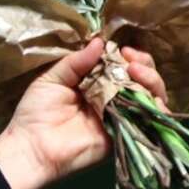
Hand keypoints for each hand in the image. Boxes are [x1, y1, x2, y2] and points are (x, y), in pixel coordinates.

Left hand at [0, 37, 169, 188]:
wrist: (33, 147)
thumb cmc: (36, 112)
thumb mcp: (52, 79)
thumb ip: (76, 62)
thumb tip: (100, 41)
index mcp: (95, 83)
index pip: (122, 66)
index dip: (130, 56)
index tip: (124, 50)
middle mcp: (112, 98)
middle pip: (142, 79)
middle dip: (144, 66)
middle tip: (132, 62)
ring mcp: (121, 116)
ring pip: (150, 96)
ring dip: (151, 81)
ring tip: (136, 73)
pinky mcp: (126, 134)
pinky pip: (149, 121)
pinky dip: (156, 108)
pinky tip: (150, 97)